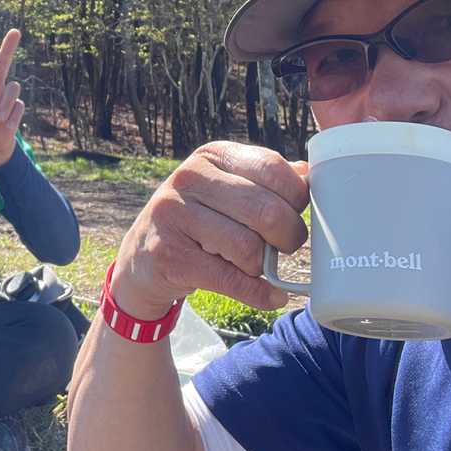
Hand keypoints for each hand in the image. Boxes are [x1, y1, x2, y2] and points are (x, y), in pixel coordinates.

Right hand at [110, 142, 309, 315]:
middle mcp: (189, 178)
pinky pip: (231, 280)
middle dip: (289, 237)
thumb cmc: (199, 221)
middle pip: (266, 212)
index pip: (273, 169)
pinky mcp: (169, 255)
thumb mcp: (227, 190)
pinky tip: (270, 295)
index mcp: (211, 155)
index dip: (297, 199)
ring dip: (264, 266)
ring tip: (259, 266)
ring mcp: (174, 216)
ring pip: (249, 248)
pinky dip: (260, 293)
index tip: (296, 215)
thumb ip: (265, 180)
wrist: (143, 257)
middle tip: (285, 247)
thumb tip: (307, 174)